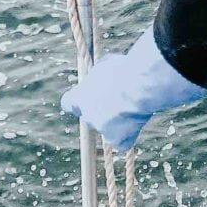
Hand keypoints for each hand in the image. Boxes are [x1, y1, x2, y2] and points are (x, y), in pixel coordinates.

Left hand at [61, 27, 206, 150]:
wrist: (137, 85)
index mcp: (80, 96)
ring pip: (108, 129)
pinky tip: (137, 126)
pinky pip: (121, 143)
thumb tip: (106, 67)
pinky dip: (128, 137)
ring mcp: (102, 128)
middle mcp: (87, 115)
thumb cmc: (124, 69)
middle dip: (103, 111)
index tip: (87, 98)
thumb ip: (103, 71)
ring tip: (133, 108)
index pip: (69, 103)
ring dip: (117, 121)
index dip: (78, 102)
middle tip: (119, 100)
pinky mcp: (117, 139)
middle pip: (91, 117)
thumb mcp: (109, 64)